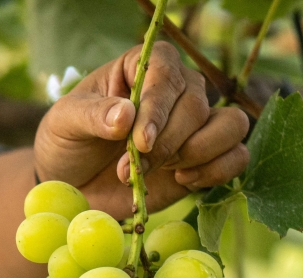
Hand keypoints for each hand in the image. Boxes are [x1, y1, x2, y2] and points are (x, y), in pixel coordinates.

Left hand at [34, 42, 249, 218]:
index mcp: (143, 66)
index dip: (158, 106)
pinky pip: (237, 157)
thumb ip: (92, 115)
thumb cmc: (69, 143)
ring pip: (231, 126)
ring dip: (198, 154)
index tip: (139, 140)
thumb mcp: (65, 123)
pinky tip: (182, 180)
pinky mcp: (207, 158)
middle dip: (167, 144)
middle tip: (131, 170)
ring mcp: (196, 125)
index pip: (167, 72)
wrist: (76, 185)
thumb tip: (125, 115)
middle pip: (197, 106)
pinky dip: (216, 171)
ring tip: (163, 172)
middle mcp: (178, 90)